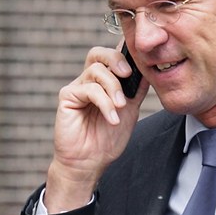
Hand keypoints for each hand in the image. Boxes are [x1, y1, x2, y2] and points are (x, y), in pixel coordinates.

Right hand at [44, 45, 148, 212]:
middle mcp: (89, 81)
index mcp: (104, 82)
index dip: (124, 52)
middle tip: (128, 74)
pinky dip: (104, 103)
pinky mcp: (67, 96)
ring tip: (121, 107)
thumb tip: (148, 69)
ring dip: (113, 88)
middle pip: (98, 53)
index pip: (111, 56)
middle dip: (116, 59)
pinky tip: (112, 118)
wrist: (90, 162)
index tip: (140, 58)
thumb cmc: (108, 139)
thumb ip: (137, 89)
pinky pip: (88, 89)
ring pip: (96, 70)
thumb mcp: (131, 110)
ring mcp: (77, 87)